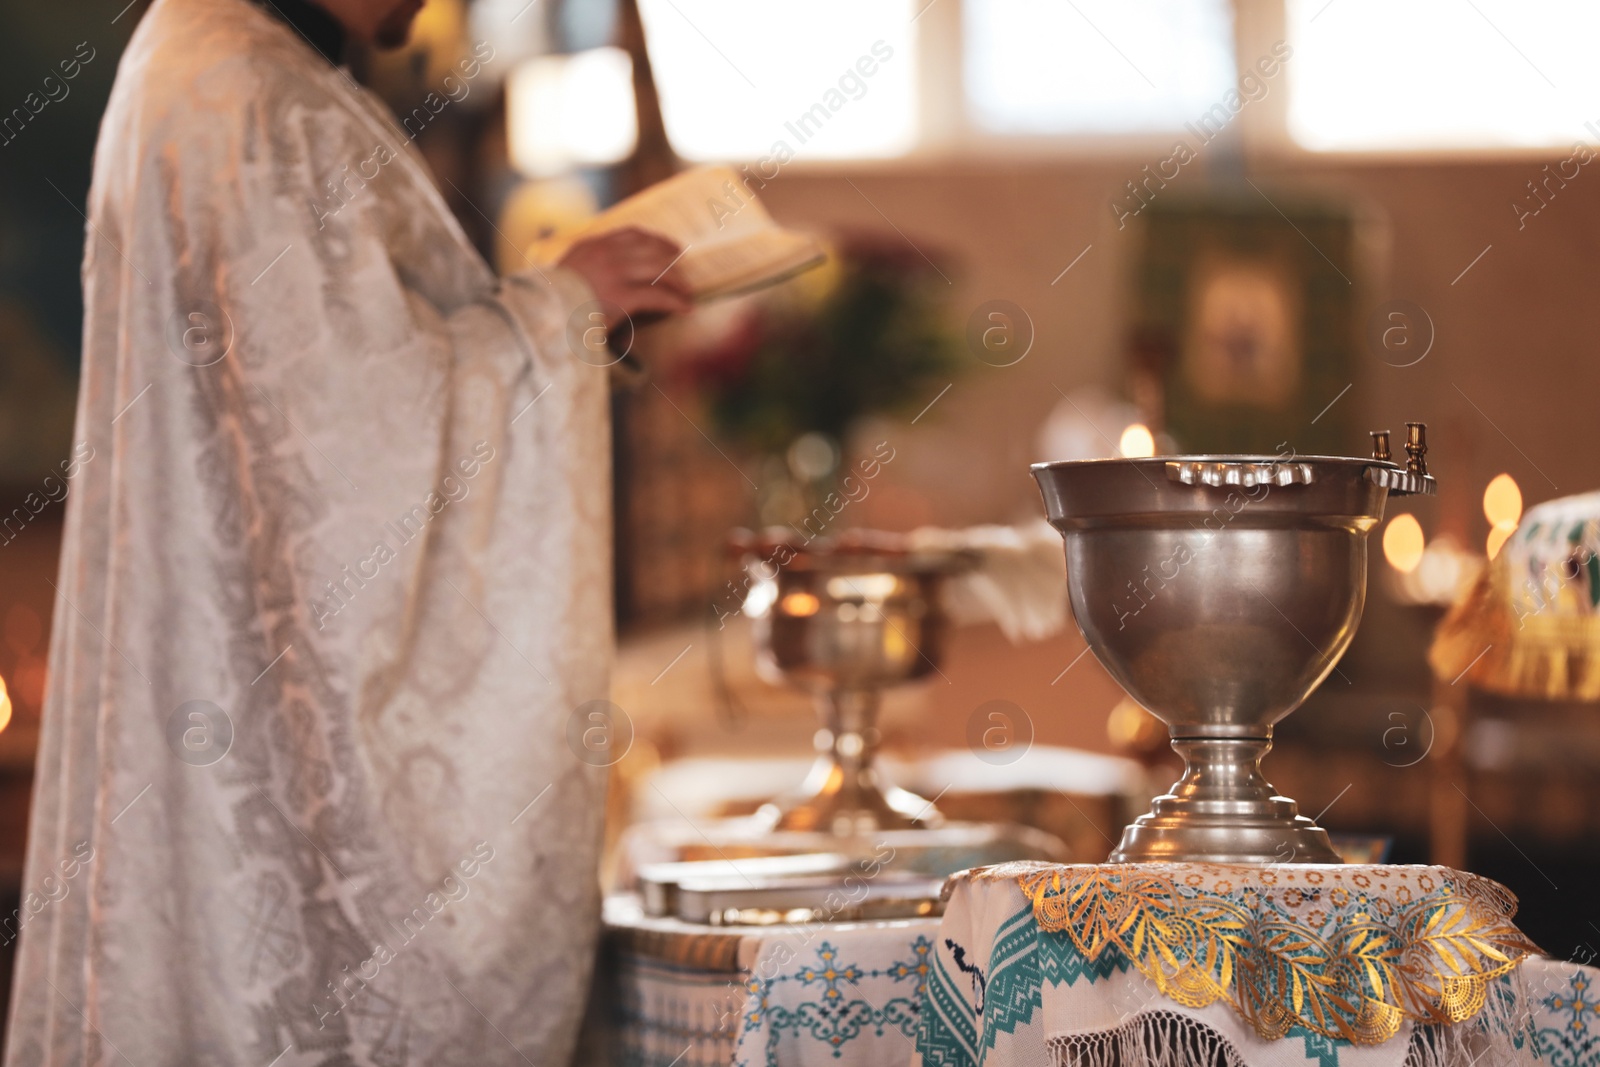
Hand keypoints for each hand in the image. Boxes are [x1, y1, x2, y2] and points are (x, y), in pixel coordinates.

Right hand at [557, 226, 692, 327]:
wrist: (541, 320)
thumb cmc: (552, 306)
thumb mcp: (564, 277)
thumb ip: (584, 270)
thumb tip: (603, 279)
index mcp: (591, 247)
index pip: (631, 234)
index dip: (655, 240)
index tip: (668, 246)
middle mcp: (605, 254)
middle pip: (651, 249)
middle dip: (672, 259)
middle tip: (684, 269)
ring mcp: (614, 273)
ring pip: (659, 270)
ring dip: (678, 282)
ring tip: (688, 293)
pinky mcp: (622, 296)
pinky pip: (658, 295)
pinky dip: (676, 302)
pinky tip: (686, 308)